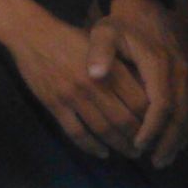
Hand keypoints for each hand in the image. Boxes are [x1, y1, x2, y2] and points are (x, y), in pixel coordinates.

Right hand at [9, 11, 149, 159]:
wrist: (33, 35)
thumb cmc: (70, 37)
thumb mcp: (101, 45)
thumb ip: (120, 67)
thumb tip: (145, 91)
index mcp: (109, 68)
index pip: (138, 101)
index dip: (149, 119)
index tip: (155, 128)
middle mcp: (94, 85)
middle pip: (123, 120)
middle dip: (137, 138)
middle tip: (144, 147)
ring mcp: (73, 97)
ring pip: (102, 129)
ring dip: (118, 145)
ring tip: (129, 153)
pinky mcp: (55, 105)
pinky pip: (76, 133)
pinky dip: (91, 146)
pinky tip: (102, 152)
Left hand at [87, 0, 187, 167]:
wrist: (143, 7)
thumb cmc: (119, 25)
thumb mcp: (103, 32)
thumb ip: (99, 52)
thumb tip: (94, 75)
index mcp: (158, 62)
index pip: (161, 102)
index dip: (151, 127)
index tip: (138, 144)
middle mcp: (179, 70)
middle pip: (181, 113)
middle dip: (168, 139)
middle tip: (154, 162)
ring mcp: (187, 74)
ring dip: (180, 137)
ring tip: (163, 158)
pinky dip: (187, 127)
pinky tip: (175, 143)